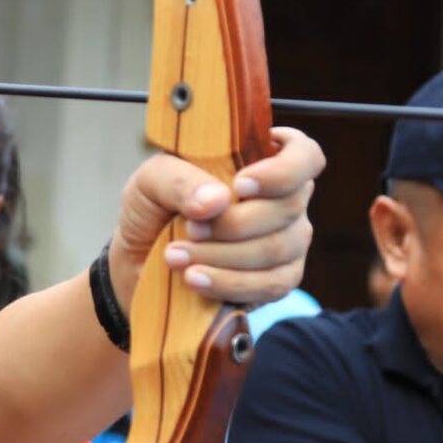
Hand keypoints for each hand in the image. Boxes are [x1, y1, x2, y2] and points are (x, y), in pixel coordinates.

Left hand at [107, 129, 323, 311]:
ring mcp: (287, 241)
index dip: (283, 171)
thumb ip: (181, 180)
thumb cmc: (154, 210)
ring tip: (177, 257)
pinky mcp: (277, 280)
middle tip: (189, 229)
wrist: (137, 262)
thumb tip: (218, 200)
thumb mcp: (152, 182)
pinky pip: (272, 285)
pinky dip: (230, 284)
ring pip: (278, 248)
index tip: (241, 185)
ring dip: (224, 256)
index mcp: (262, 161)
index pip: (304, 156)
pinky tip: (195, 280)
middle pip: (289, 207)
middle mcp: (284, 199)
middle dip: (234, 223)